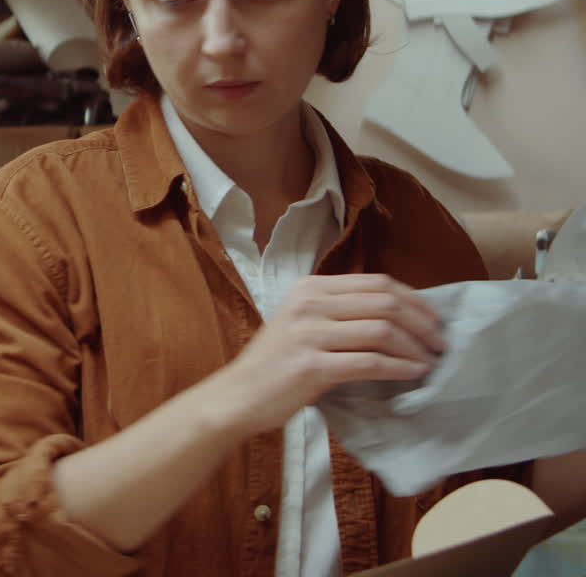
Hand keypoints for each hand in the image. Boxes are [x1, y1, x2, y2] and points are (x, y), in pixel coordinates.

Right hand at [213, 273, 443, 435]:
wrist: (238, 395)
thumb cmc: (275, 363)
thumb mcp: (302, 323)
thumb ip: (339, 312)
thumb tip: (396, 314)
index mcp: (310, 288)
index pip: (376, 282)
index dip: (414, 299)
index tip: (433, 318)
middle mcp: (310, 304)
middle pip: (385, 303)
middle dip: (422, 323)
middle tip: (440, 342)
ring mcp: (310, 334)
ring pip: (382, 331)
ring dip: (416, 347)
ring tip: (431, 361)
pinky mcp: (313, 367)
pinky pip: (371, 363)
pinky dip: (400, 368)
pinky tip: (414, 374)